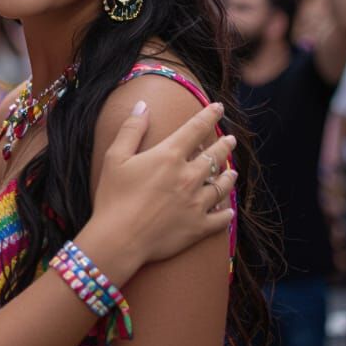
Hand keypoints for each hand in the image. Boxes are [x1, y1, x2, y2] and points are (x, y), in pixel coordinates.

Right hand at [90, 102, 236, 270]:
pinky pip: (220, 219)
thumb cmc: (114, 196)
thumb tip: (143, 106)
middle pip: (214, 157)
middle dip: (224, 145)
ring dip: (228, 176)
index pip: (195, 129)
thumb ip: (131, 129)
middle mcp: (189, 177)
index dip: (209, 115)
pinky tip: (228, 210)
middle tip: (230, 140)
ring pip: (221, 186)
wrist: (120, 239)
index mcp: (169, 156)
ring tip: (232, 171)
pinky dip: (226, 213)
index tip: (219, 107)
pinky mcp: (198, 227)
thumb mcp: (115, 157)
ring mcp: (196, 203)